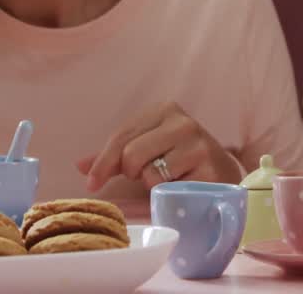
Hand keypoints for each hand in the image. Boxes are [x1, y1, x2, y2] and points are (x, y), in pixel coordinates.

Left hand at [76, 102, 242, 190]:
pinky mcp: (208, 168)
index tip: (91, 184)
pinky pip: (170, 189)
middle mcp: (182, 122)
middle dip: (131, 173)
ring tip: (168, 178)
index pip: (121, 137)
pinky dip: (169, 193)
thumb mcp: (146, 152)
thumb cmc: (179, 161)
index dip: (102, 163)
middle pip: (130, 155)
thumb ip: (114, 157)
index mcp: (164, 110)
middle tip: (145, 177)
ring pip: (149, 173)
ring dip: (152, 184)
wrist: (222, 174)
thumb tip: (79, 165)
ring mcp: (198, 144)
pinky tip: (181, 185)